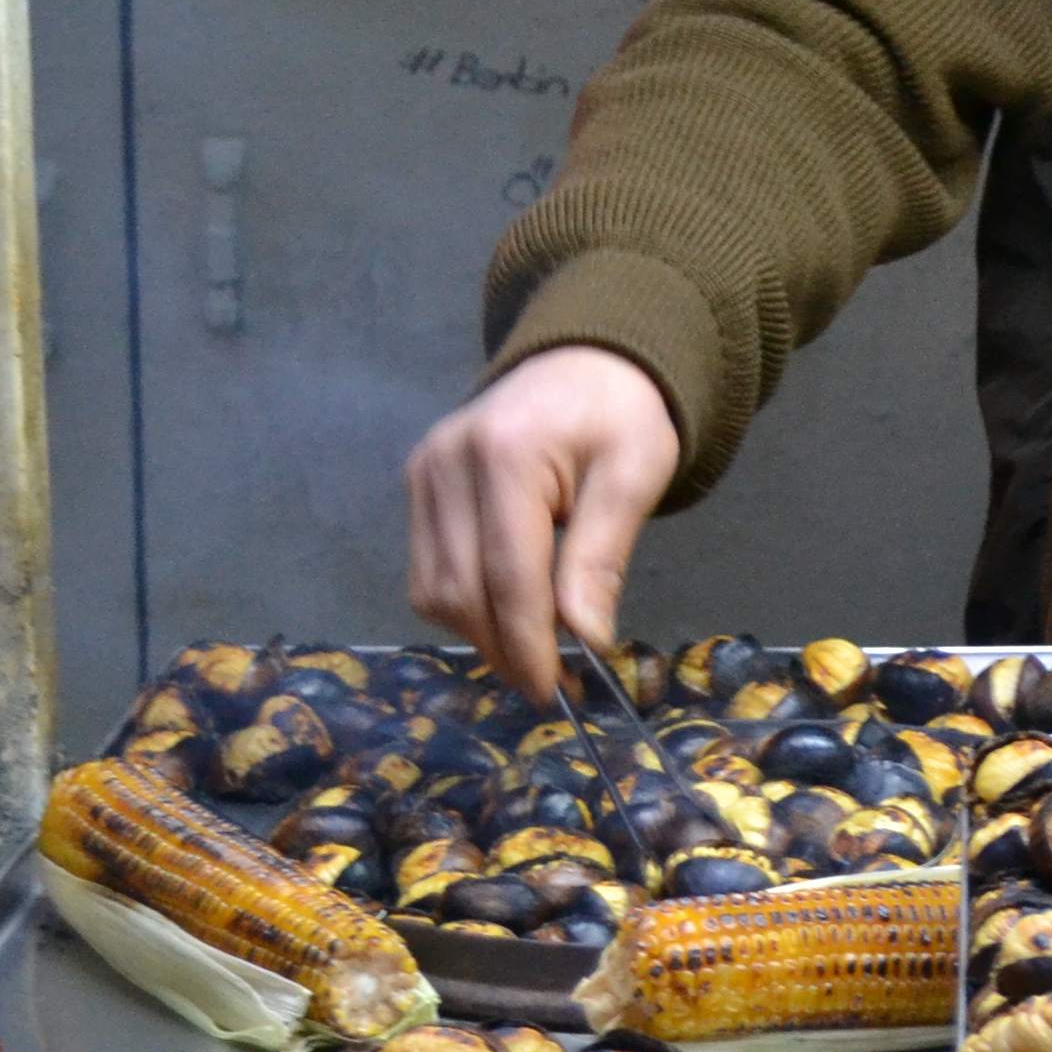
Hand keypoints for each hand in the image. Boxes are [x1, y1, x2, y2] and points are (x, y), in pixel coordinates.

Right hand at [403, 345, 679, 701]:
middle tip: (553, 684)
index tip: (553, 690)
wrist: (584, 362)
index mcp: (506, 455)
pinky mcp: (417, 484)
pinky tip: (509, 613)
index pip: (508, 576)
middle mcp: (446, 463)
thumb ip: (603, 556)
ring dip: (481, 633)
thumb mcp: (635, 476)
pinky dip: (465, 606)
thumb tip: (586, 639)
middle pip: (461, 591)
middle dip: (505, 648)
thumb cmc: (620, 416)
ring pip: (434, 590)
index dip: (527, 643)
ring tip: (536, 652)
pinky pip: (428, 571)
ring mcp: (423, 473)